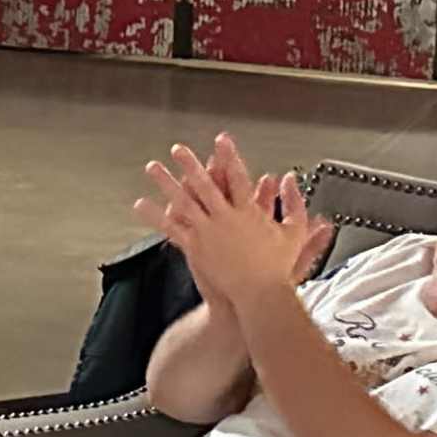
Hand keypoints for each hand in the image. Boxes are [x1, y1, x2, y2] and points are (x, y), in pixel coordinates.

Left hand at [133, 134, 325, 311]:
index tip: (221, 140)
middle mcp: (225, 218)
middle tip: (178, 149)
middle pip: (204, 184)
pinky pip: (171, 227)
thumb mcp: (295, 232)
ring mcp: (207, 232)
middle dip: (190, 164)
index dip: (229, 156)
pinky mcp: (195, 247)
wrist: (259, 296)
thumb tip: (289, 179)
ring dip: (166, 182)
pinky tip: (141, 203)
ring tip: (153, 166)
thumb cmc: (278, 267)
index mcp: (249, 212)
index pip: (238, 177)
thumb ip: (293, 202)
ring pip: (183, 201)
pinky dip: (155, 215)